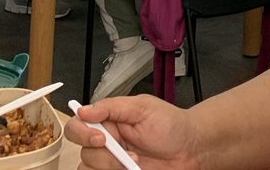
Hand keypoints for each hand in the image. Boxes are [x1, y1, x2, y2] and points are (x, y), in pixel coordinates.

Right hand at [66, 96, 198, 169]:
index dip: (82, 134)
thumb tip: (84, 110)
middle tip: (126, 154)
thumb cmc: (172, 125)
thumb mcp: (143, 107)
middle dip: (103, 157)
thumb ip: (112, 107)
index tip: (100, 138)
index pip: (77, 126)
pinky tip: (135, 169)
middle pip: (83, 154)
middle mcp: (107, 144)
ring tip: (134, 163)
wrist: (192, 149)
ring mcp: (113, 163)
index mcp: (108, 121)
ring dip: (111, 168)